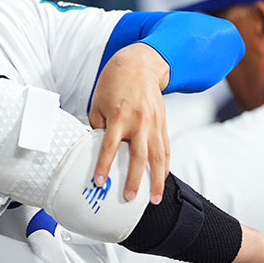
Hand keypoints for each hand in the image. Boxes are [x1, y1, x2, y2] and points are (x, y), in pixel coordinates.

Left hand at [88, 43, 170, 203]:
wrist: (140, 64)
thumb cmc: (115, 83)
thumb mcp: (98, 103)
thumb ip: (99, 127)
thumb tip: (97, 149)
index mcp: (119, 115)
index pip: (110, 146)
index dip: (104, 166)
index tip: (99, 182)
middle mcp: (139, 120)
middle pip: (138, 155)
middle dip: (134, 179)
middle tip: (130, 197)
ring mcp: (154, 123)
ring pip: (158, 156)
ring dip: (157, 179)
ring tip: (154, 198)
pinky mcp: (163, 124)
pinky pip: (165, 149)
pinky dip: (165, 166)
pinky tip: (162, 179)